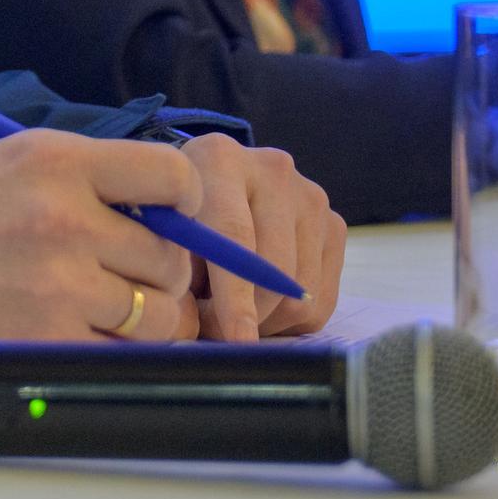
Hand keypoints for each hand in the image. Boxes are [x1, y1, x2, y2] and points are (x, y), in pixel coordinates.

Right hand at [0, 127, 200, 341]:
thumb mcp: (6, 163)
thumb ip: (81, 175)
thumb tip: (155, 201)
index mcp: (55, 159)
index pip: (170, 173)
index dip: (185, 199)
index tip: (175, 214)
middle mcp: (67, 215)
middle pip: (171, 253)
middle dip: (160, 267)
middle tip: (128, 271)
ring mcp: (61, 282)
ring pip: (158, 312)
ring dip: (145, 317)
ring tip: (106, 309)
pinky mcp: (49, 339)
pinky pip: (121, 353)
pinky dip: (112, 350)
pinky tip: (78, 332)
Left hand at [182, 133, 344, 340]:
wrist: (214, 181)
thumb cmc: (181, 212)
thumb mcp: (164, 231)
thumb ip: (174, 269)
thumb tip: (192, 325)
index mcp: (220, 159)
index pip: (235, 236)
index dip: (235, 296)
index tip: (238, 339)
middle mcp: (273, 170)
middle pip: (275, 271)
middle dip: (246, 316)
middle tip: (213, 330)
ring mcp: (310, 197)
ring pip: (301, 294)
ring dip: (266, 320)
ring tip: (232, 310)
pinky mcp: (333, 225)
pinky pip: (321, 301)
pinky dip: (290, 320)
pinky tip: (261, 302)